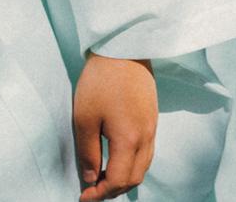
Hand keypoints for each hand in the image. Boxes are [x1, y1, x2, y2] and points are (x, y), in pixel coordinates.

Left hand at [72, 54, 155, 199]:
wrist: (124, 48)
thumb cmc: (101, 81)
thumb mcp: (84, 118)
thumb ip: (88, 152)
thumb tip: (91, 178)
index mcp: (129, 139)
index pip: (118, 181)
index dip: (100, 194)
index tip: (84, 197)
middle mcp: (146, 137)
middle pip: (134, 178)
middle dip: (114, 190)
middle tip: (92, 190)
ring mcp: (152, 127)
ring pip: (143, 167)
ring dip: (125, 179)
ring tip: (103, 177)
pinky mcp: (152, 118)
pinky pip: (147, 153)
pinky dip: (132, 164)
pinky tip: (117, 158)